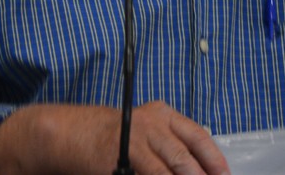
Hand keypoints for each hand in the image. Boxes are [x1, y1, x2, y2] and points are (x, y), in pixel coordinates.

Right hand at [0, 100, 229, 174]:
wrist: (70, 133)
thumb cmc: (110, 136)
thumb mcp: (144, 130)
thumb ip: (169, 144)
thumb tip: (198, 167)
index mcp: (162, 114)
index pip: (198, 136)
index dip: (215, 160)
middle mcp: (151, 124)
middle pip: (185, 158)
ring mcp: (135, 141)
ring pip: (169, 170)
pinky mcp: (119, 160)